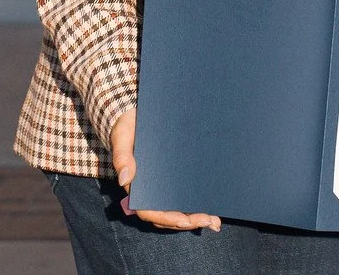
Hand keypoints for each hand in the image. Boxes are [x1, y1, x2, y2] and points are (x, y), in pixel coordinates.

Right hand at [109, 108, 220, 231]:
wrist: (135, 116)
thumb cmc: (126, 128)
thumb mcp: (122, 138)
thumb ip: (122, 157)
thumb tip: (125, 180)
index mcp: (136, 187)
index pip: (149, 211)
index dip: (167, 218)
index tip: (184, 221)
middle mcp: (150, 190)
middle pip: (168, 214)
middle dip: (188, 221)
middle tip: (210, 222)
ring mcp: (163, 185)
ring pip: (178, 208)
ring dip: (196, 217)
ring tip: (215, 221)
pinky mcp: (174, 177)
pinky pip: (186, 193)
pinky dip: (198, 202)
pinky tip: (214, 205)